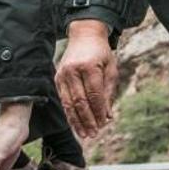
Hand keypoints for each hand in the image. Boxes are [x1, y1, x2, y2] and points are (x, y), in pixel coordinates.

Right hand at [55, 19, 116, 137]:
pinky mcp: (57, 78)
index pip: (94, 95)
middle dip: (87, 120)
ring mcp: (63, 74)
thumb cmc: (101, 53)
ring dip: (77, 121)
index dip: (98, 112)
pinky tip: (76, 124)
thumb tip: (107, 116)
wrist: (84, 35)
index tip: (104, 124)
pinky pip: (64, 99)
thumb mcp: (111, 69)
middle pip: (80, 102)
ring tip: (84, 134)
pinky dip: (70, 113)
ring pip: (69, 103)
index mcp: (89, 66)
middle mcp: (73, 70)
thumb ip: (108, 93)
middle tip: (94, 134)